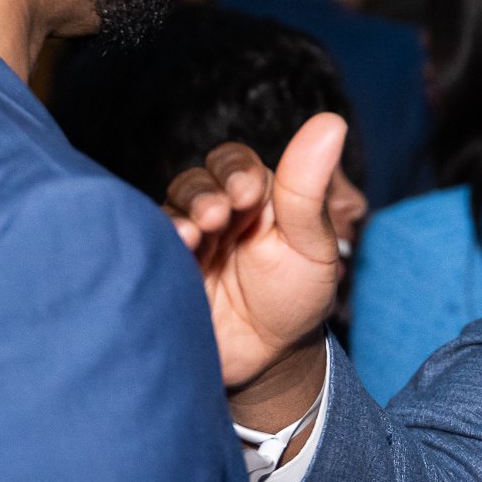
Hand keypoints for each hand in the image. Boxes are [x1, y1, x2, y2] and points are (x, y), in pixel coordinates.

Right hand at [163, 114, 347, 406]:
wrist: (267, 361)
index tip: (249, 194)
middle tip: (218, 216)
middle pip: (196, 181)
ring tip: (192, 236)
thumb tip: (332, 120)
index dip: (236, 171)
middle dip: (204, 193)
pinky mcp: (164, 268)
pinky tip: (173, 251)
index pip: (235, 163)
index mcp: (256, 197)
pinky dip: (158, 243)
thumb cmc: (295, 297)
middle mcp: (217, 211)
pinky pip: (149, 245)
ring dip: (180, 217)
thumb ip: (310, 188)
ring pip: (170, 210)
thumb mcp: (311, 244)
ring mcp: (188, 239)